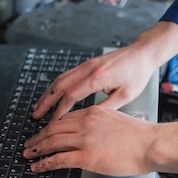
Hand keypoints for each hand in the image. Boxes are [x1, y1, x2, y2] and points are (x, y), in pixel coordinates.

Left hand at [23, 105, 177, 177]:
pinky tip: (38, 166)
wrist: (151, 144)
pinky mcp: (86, 156)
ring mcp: (85, 139)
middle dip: (37, 137)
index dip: (49, 127)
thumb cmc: (141, 136)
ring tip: (28, 155)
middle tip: (28, 144)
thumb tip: (94, 134)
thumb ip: (101, 124)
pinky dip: (44, 163)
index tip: (43, 132)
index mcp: (93, 112)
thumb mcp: (117, 120)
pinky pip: (59, 159)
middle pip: (53, 128)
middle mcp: (85, 123)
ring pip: (52, 142)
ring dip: (37, 149)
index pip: (64, 118)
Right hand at [32, 46, 155, 121]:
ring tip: (38, 107)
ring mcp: (85, 65)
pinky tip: (51, 95)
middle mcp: (88, 69)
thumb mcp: (125, 95)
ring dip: (47, 94)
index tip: (52, 123)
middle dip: (45, 102)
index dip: (59, 111)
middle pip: (58, 86)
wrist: (142, 53)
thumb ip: (105, 108)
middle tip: (35, 116)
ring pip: (59, 80)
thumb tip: (87, 120)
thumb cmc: (137, 73)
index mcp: (97, 78)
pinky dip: (55, 87)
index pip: (71, 96)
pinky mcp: (87, 65)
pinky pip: (66, 76)